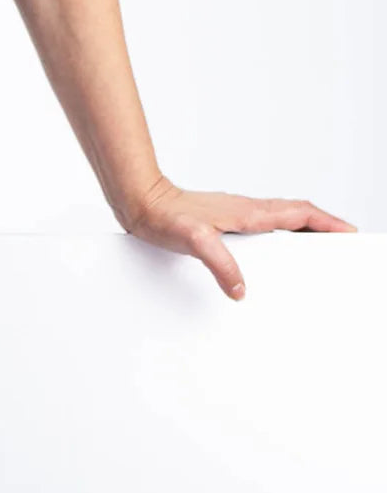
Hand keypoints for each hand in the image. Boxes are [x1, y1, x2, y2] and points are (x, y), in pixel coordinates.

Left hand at [119, 174, 358, 299]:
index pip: (301, 214)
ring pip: (282, 216)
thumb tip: (239, 290)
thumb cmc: (165, 217)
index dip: (328, 223)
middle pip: (299, 214)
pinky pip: (263, 222)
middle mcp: (248, 209)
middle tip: (343, 240)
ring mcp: (236, 212)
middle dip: (325, 225)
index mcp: (250, 213)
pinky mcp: (223, 218)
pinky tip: (273, 244)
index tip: (350, 232)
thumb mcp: (194, 242)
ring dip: (304, 227)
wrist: (141, 202)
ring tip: (318, 244)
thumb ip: (219, 264)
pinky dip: (280, 230)